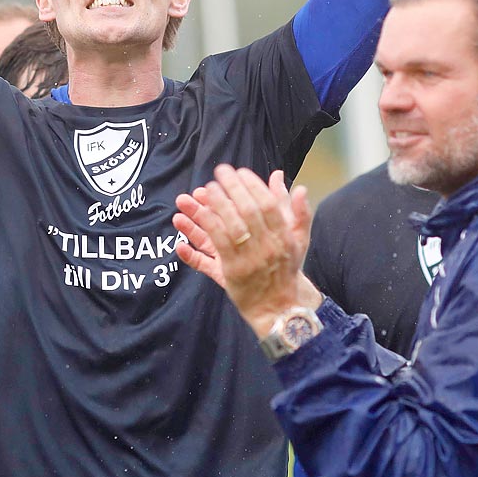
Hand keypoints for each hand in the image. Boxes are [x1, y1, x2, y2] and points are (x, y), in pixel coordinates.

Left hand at [173, 167, 315, 334]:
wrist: (281, 305)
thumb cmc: (287, 266)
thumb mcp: (299, 238)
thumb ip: (295, 209)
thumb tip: (285, 179)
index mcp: (283, 237)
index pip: (267, 205)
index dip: (252, 186)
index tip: (239, 172)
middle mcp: (264, 249)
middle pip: (243, 215)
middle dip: (228, 192)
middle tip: (216, 175)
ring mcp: (245, 263)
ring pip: (222, 234)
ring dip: (206, 213)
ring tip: (193, 195)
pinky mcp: (228, 275)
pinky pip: (207, 260)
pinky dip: (191, 250)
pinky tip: (179, 235)